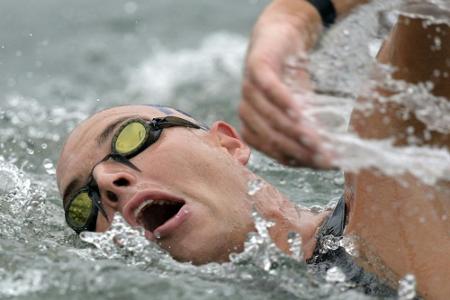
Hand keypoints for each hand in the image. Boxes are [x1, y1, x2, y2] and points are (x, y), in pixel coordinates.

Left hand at [239, 1, 331, 167]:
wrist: (282, 38)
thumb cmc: (292, 79)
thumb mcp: (302, 109)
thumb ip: (308, 130)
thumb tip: (330, 160)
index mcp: (254, 126)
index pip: (273, 150)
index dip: (298, 159)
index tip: (324, 165)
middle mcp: (248, 112)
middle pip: (271, 138)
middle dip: (298, 150)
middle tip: (324, 157)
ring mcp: (248, 91)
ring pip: (270, 118)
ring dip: (293, 131)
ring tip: (315, 140)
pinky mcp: (256, 69)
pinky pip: (269, 90)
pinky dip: (284, 102)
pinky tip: (299, 112)